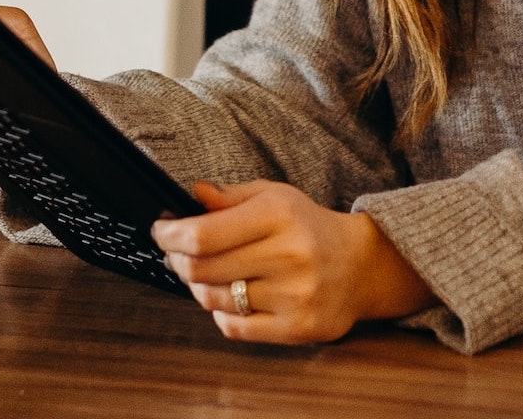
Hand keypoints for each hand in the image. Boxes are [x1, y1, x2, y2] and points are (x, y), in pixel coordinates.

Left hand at [152, 180, 438, 343]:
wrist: (361, 265)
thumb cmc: (309, 228)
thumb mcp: (275, 197)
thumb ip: (230, 197)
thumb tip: (192, 195)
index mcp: (279, 215)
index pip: (202, 234)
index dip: (170, 236)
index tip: (161, 232)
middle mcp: (289, 255)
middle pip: (201, 269)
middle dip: (177, 261)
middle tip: (176, 255)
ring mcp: (294, 295)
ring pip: (213, 300)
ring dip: (198, 287)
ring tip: (207, 276)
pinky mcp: (297, 327)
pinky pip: (234, 327)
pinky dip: (222, 313)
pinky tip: (231, 298)